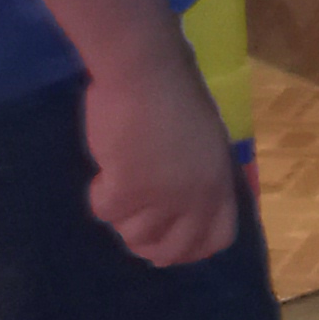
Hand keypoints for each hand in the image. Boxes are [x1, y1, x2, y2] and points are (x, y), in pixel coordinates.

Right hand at [87, 39, 241, 268]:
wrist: (146, 70)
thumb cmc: (173, 93)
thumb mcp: (204, 140)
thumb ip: (197, 175)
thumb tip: (181, 207)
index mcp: (219, 182)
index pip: (217, 238)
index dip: (191, 249)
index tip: (169, 249)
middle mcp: (196, 198)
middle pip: (171, 249)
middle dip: (148, 245)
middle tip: (131, 226)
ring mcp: (163, 198)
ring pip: (132, 233)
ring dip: (121, 213)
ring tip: (118, 177)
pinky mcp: (128, 190)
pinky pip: (105, 211)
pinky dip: (99, 193)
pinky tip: (105, 167)